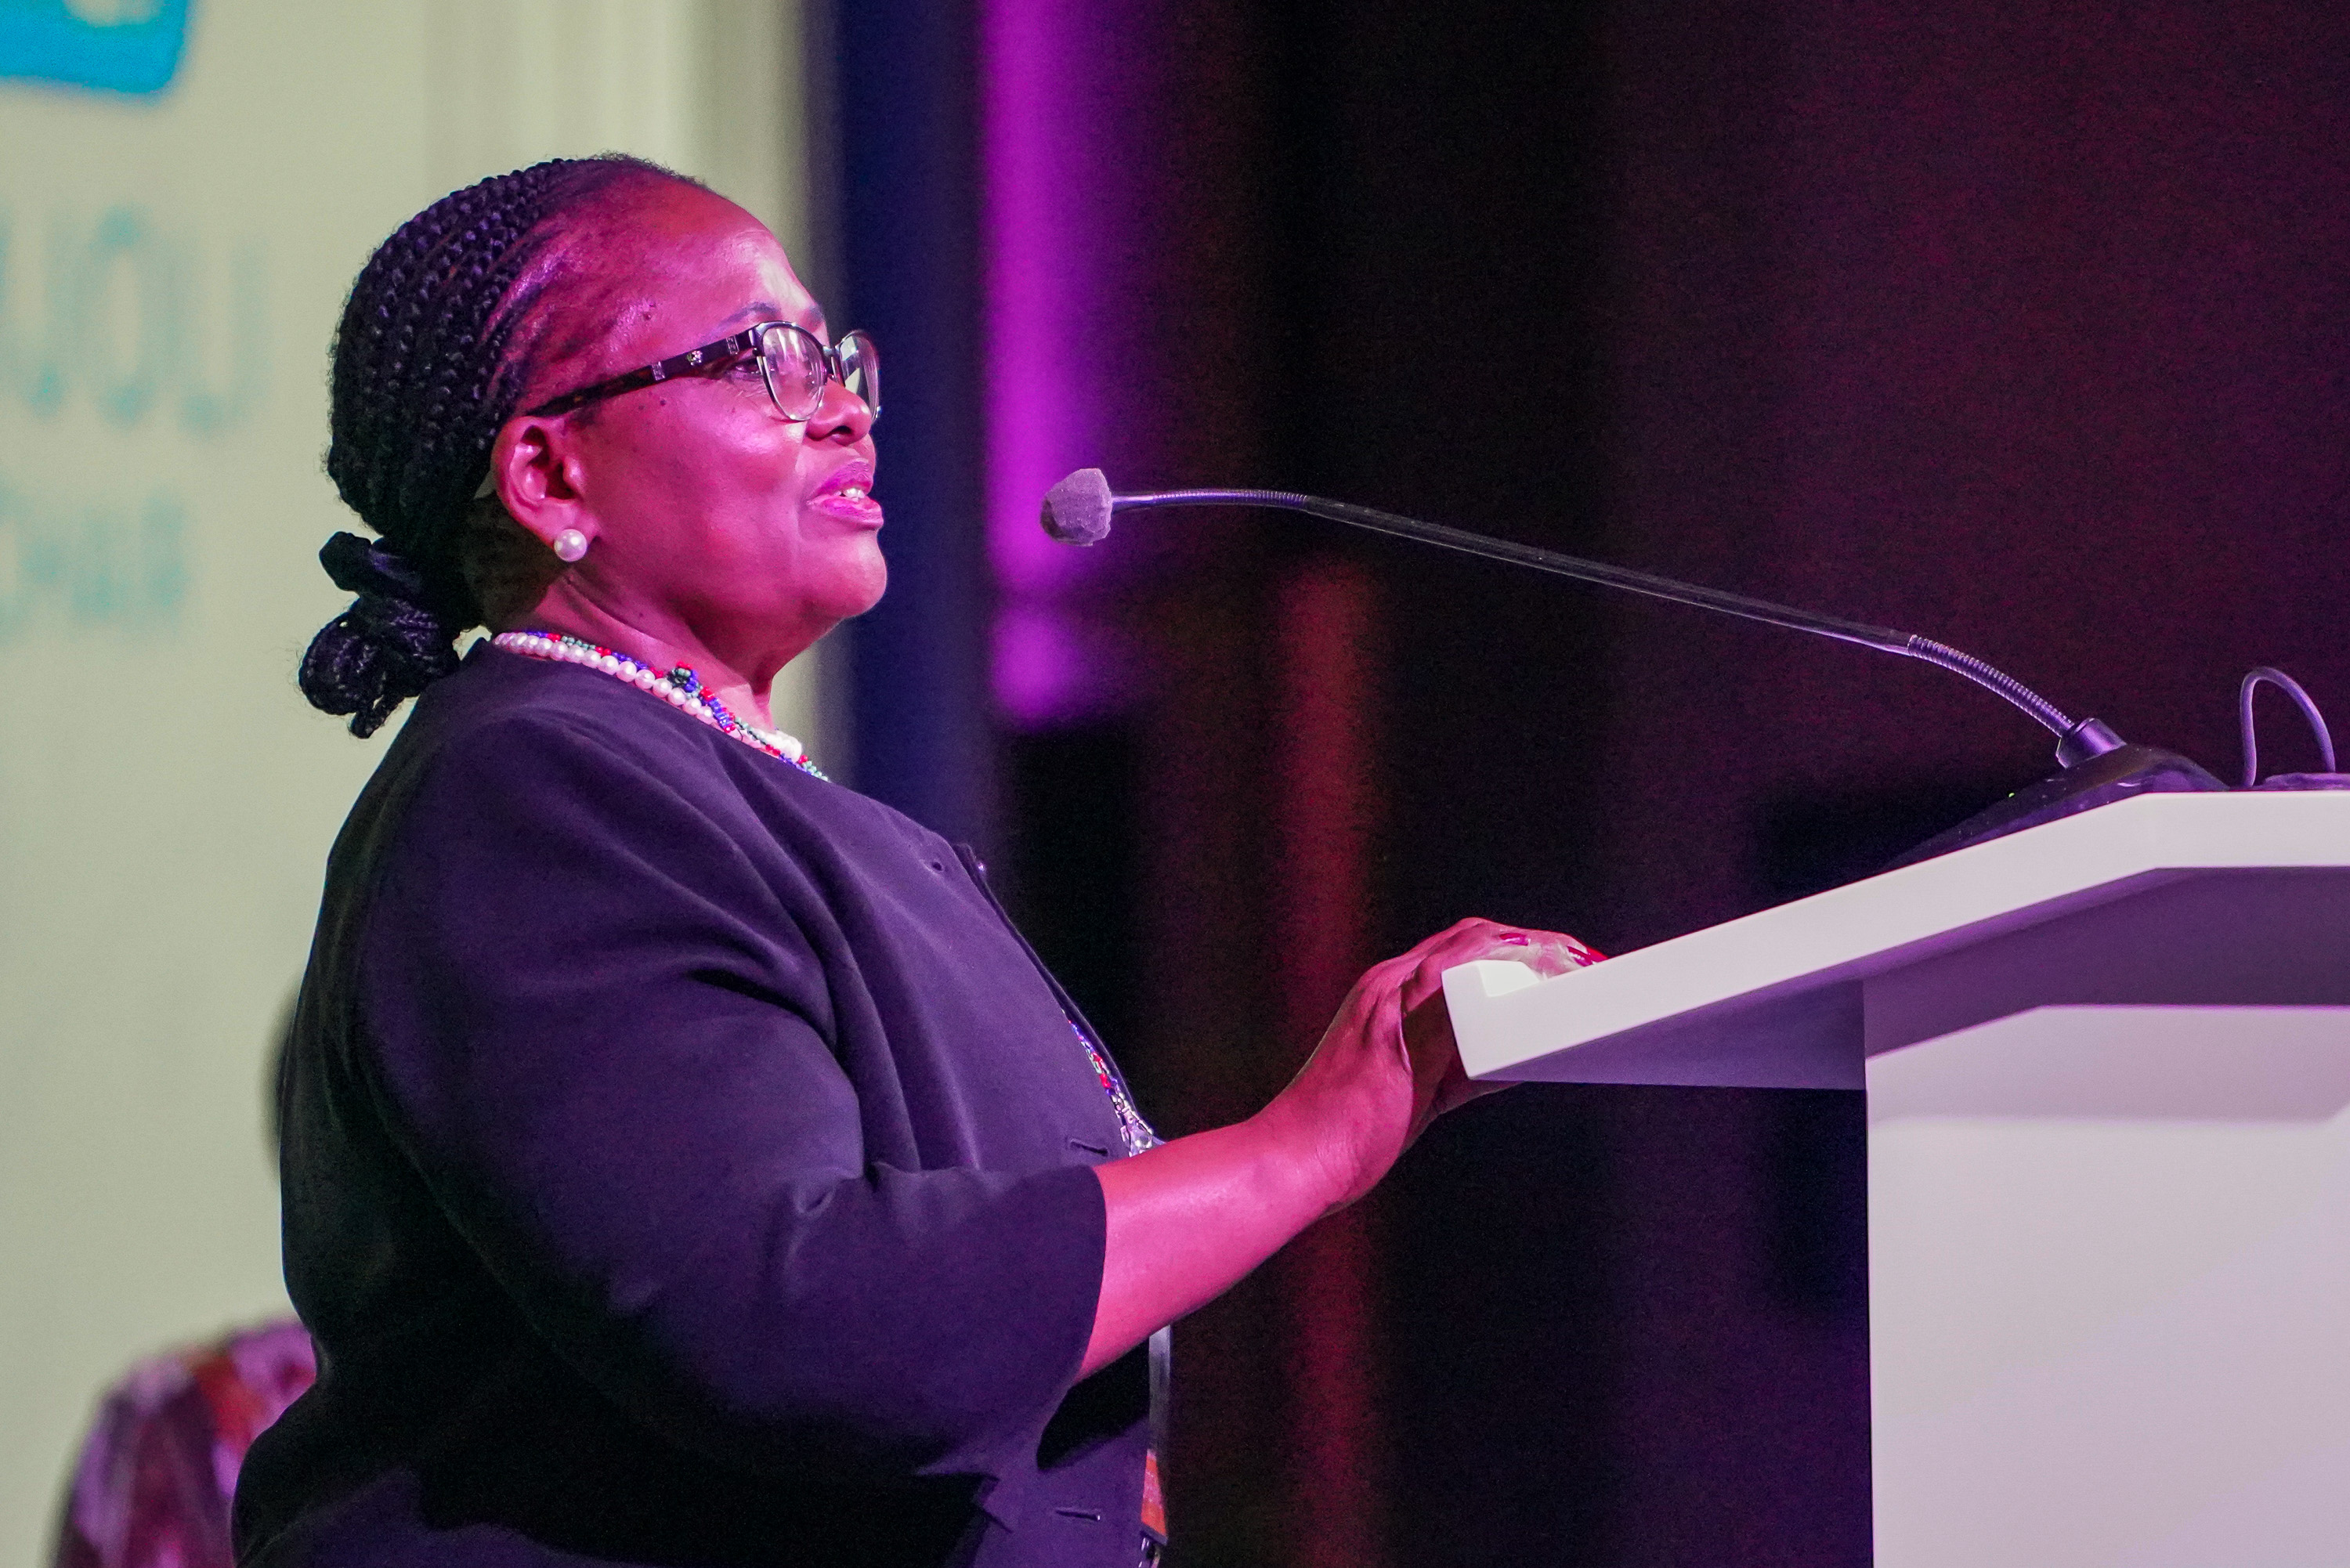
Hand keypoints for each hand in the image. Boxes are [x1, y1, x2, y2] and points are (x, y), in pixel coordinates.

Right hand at [1084, 917, 1599, 1372]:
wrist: (1296, 1158)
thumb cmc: (1348, 1134)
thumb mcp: (1416, 1092)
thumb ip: (1461, 1070)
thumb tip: (1515, 1064)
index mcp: (1388, 992)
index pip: (1464, 947)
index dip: (1518, 946)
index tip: (1564, 959)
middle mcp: (1389, 984)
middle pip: (1477, 935)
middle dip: (1539, 942)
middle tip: (1587, 960)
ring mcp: (1392, 1001)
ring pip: (1476, 948)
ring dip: (1535, 952)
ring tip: (1581, 968)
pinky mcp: (1398, 1028)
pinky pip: (1461, 984)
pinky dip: (1507, 976)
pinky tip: (1547, 985)